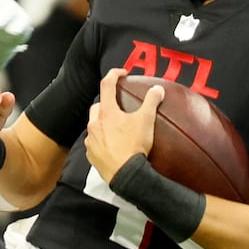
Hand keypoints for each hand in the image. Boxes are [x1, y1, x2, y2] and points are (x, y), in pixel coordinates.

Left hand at [85, 68, 162, 183]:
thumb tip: (157, 89)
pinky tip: (111, 144)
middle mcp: (95, 124)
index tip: (122, 73)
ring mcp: (91, 140)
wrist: (125, 174)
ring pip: (94, 124)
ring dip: (102, 122)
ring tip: (116, 127)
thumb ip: (152, 102)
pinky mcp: (91, 154)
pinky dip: (101, 139)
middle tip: (119, 106)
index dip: (114, 74)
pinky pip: (93, 142)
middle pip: (98, 106)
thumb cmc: (134, 146)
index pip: (107, 85)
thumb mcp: (146, 121)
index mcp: (107, 113)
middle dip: (107, 102)